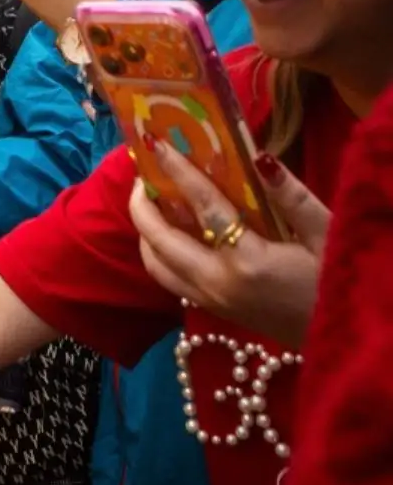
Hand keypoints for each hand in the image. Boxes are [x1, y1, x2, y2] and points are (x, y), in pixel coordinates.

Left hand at [128, 145, 327, 347]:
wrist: (341, 339)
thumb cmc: (338, 281)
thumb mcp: (326, 235)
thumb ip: (292, 198)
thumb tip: (259, 159)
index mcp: (248, 261)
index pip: (203, 207)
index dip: (178, 173)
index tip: (157, 145)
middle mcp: (217, 282)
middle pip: (160, 240)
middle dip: (143, 205)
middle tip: (142, 175)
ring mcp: (209, 300)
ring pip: (155, 264)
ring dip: (145, 232)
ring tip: (149, 202)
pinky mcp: (210, 310)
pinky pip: (168, 279)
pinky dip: (158, 252)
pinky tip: (168, 233)